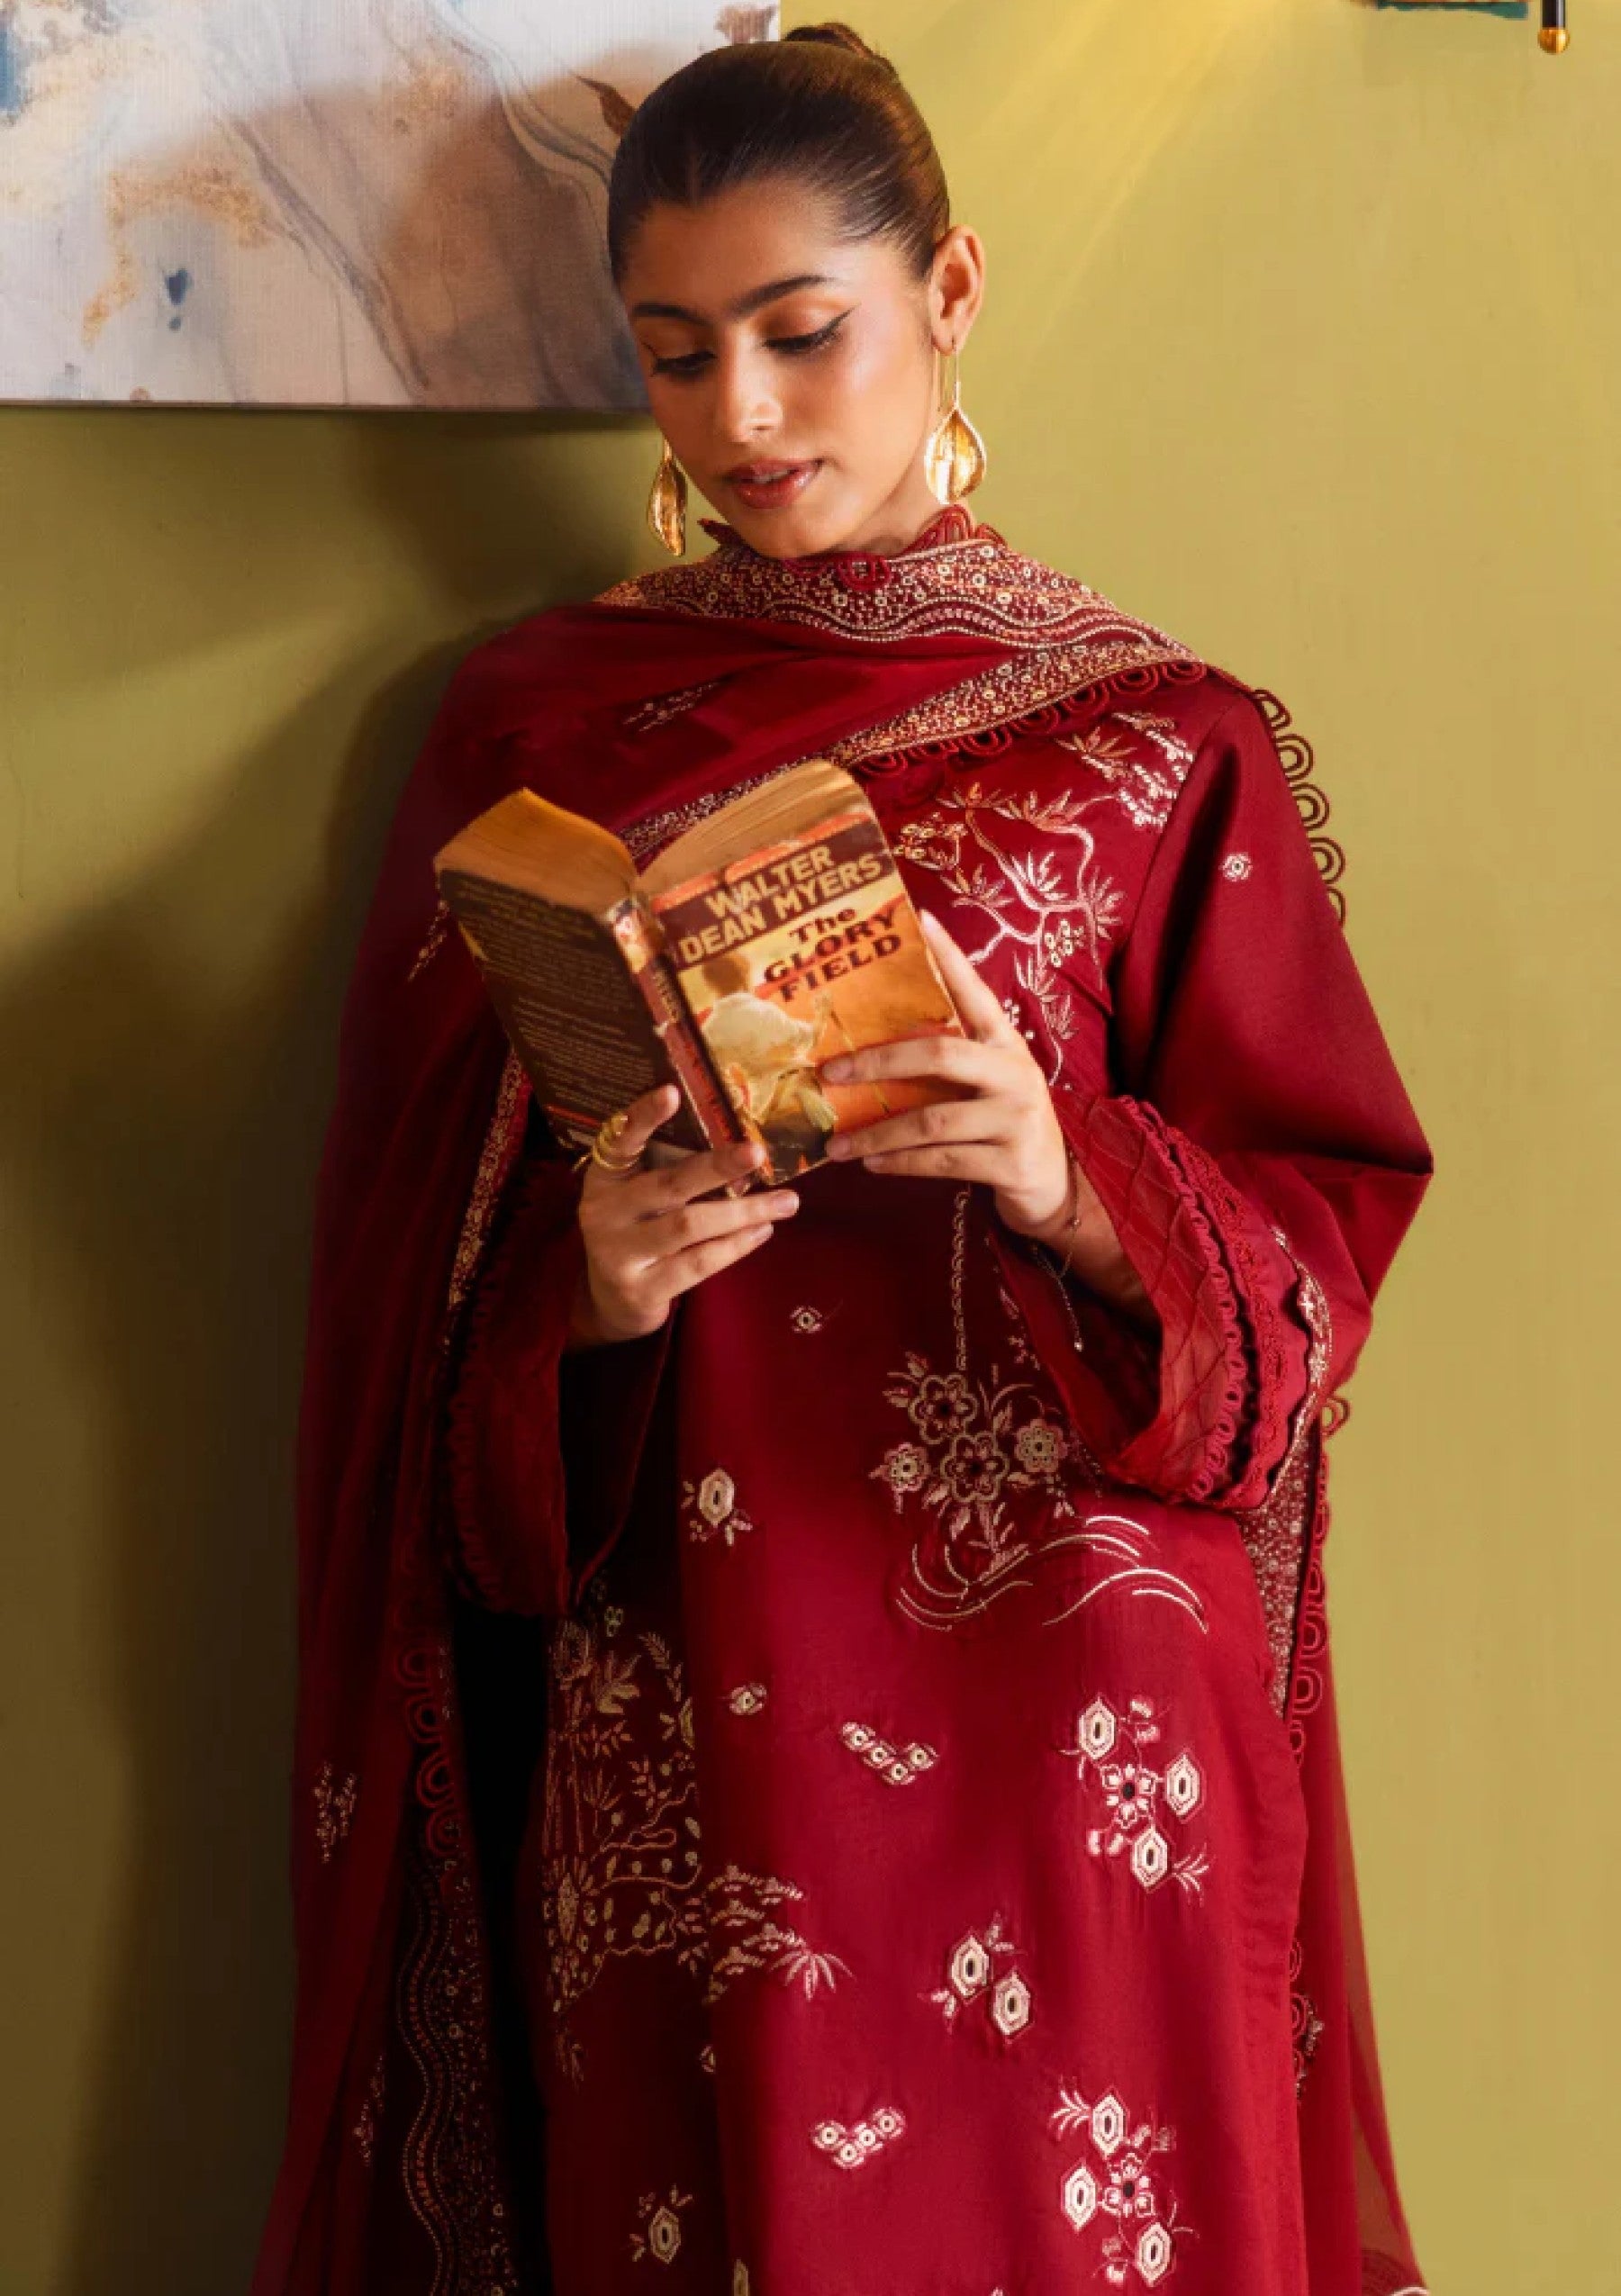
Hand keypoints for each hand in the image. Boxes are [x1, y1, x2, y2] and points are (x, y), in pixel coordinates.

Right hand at [567, 1085, 798, 1347]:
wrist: (612, 1300)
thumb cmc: (640, 1230)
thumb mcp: (642, 1197)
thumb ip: (675, 1172)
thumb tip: (746, 1154)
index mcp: (605, 1178)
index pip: (620, 1140)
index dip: (643, 1116)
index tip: (673, 1091)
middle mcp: (605, 1212)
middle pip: (667, 1185)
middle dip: (716, 1167)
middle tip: (756, 1151)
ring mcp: (620, 1253)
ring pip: (689, 1226)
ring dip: (743, 1212)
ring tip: (787, 1202)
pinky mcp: (643, 1289)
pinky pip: (699, 1263)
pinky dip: (736, 1245)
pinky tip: (763, 1230)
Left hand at [819, 909, 1149, 1318]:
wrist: (1051, 1183)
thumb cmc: (1001, 1124)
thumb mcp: (983, 1083)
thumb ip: (945, 1061)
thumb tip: (867, 1047)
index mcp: (1004, 1043)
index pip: (975, 991)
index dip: (950, 957)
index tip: (922, 920)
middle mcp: (1015, 1073)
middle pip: (940, 1054)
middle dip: (878, 1062)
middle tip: (830, 1072)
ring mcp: (1016, 1118)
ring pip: (931, 1121)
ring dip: (877, 1133)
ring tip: (837, 1144)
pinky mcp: (1011, 1163)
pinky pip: (941, 1161)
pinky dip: (899, 1163)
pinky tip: (871, 1164)